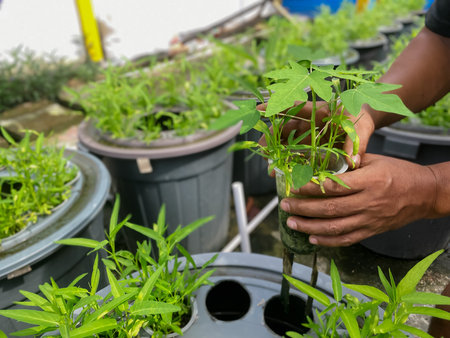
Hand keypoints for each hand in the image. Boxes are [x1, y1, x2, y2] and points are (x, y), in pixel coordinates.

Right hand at [257, 101, 377, 169]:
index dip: (276, 106)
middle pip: (286, 126)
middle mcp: (311, 120)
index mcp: (319, 110)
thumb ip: (355, 143)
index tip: (259, 108)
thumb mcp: (360, 128)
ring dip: (277, 149)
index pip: (294, 106)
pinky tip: (284, 167)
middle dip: (271, 137)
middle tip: (262, 150)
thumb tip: (351, 162)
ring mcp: (311, 132)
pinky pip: (298, 149)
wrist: (365, 118)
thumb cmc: (361, 116)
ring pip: (288, 139)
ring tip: (270, 163)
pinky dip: (289, 157)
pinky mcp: (314, 142)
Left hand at [279, 154, 437, 246]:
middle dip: (303, 208)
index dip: (310, 189)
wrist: (425, 194)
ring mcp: (369, 220)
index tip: (293, 187)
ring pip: (334, 228)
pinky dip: (328, 241)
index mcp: (368, 181)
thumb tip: (323, 165)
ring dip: (309, 227)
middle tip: (284, 205)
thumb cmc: (399, 172)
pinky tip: (312, 238)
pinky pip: (347, 240)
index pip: (333, 187)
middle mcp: (368, 203)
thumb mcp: (375, 160)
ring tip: (291, 222)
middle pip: (329, 209)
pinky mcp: (372, 231)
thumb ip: (350, 164)